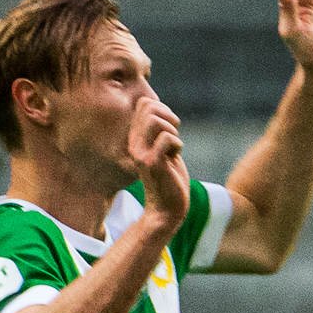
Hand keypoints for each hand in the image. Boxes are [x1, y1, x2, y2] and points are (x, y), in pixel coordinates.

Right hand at [129, 97, 189, 228]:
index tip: (171, 128)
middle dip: (169, 116)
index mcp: (137, 138)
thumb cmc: (170, 178)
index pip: (145, 103)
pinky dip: (177, 145)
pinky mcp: (152, 164)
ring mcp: (141, 154)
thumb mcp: (165, 150)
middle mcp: (134, 144)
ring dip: (172, 130)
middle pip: (148, 106)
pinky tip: (175, 158)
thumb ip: (162, 131)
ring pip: (155, 120)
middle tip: (174, 136)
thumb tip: (162, 110)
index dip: (164, 109)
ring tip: (174, 148)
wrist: (167, 209)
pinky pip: (166, 139)